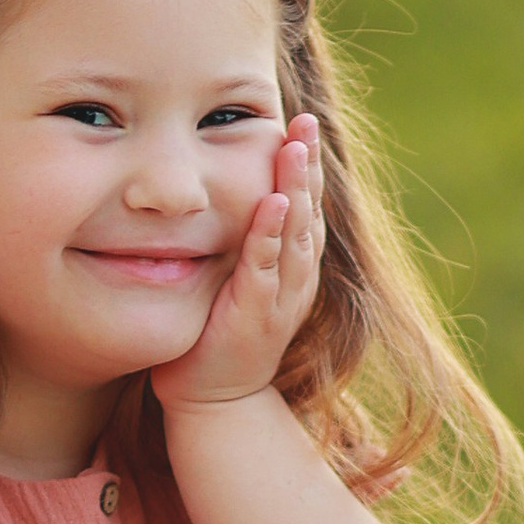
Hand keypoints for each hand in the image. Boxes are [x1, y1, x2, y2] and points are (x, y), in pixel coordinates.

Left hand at [152, 116, 323, 413]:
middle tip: (305, 121)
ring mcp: (280, 298)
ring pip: (295, 234)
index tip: (302, 127)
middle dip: (308, 166)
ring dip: (296, 189)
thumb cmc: (219, 337)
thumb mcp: (235, 281)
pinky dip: (270, 235)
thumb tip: (222, 196)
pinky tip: (272, 203)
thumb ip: (239, 244)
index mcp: (292, 269)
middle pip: (308, 213)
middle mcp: (295, 280)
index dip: (306, 169)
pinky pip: (266, 268)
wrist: (215, 401)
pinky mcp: (256, 315)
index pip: (305, 209)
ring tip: (295, 148)